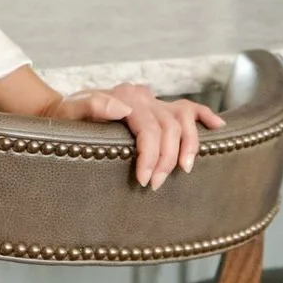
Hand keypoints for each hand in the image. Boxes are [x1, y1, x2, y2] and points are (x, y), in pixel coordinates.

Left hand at [50, 81, 225, 189]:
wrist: (64, 111)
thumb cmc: (65, 117)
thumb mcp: (70, 112)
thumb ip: (92, 106)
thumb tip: (121, 107)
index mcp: (125, 98)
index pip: (148, 128)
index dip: (150, 155)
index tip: (143, 180)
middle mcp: (143, 97)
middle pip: (168, 127)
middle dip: (166, 159)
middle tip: (154, 184)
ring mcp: (154, 102)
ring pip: (184, 119)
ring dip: (188, 146)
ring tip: (184, 170)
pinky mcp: (161, 108)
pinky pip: (189, 108)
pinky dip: (205, 117)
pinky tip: (218, 128)